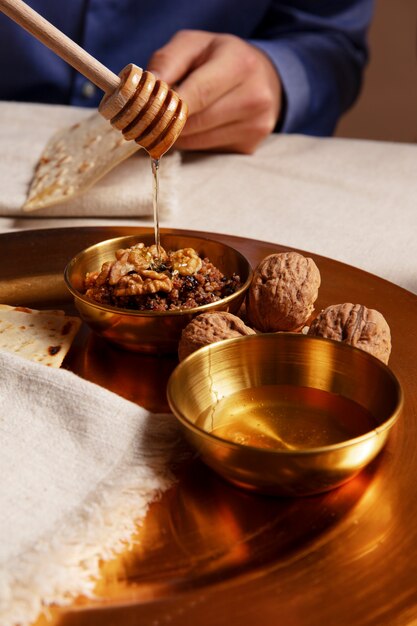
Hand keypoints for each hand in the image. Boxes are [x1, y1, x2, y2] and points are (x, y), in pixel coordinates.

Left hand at [147, 30, 281, 153]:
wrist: (263, 78)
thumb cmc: (219, 59)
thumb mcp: (193, 45)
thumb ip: (166, 62)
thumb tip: (143, 90)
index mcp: (239, 64)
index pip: (197, 94)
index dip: (166, 106)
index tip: (142, 111)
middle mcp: (254, 97)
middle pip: (195, 122)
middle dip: (165, 123)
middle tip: (146, 119)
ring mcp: (255, 126)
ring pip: (197, 142)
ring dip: (176, 135)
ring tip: (172, 120)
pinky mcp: (250, 146)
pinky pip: (207, 151)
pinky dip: (193, 142)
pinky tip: (195, 128)